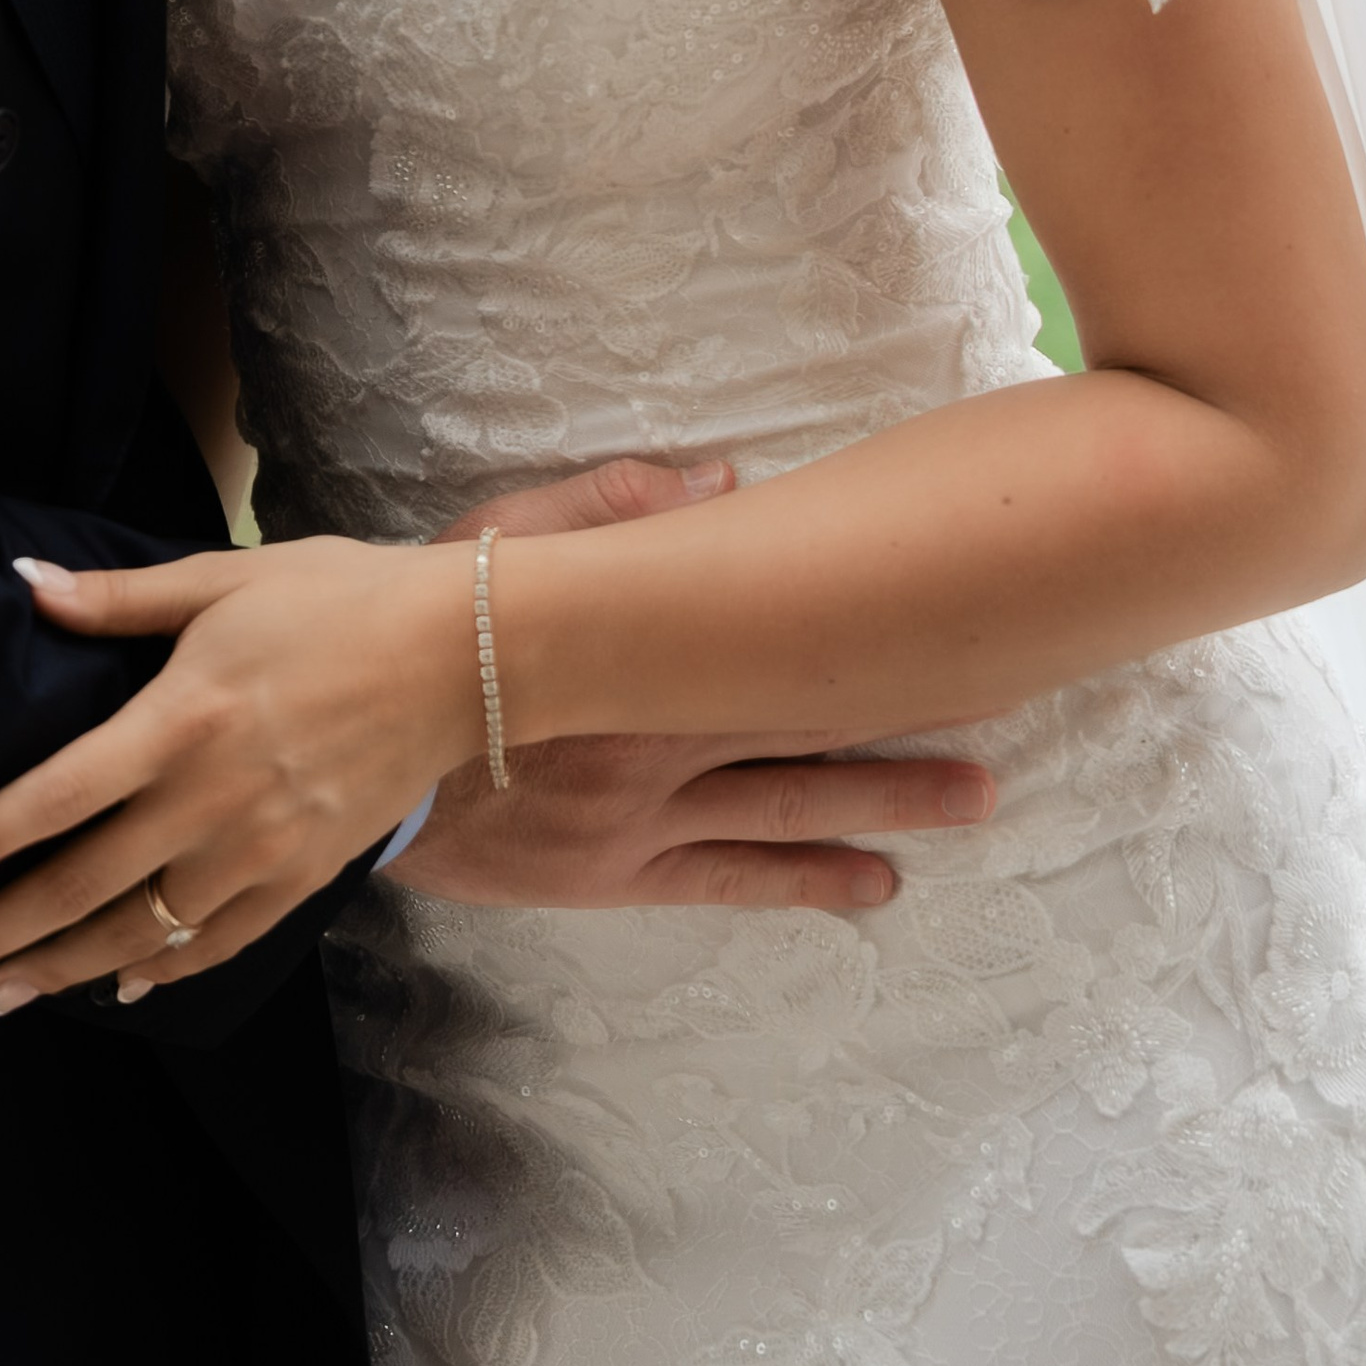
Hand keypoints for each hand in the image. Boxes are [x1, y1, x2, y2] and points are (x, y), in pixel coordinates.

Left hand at [0, 534, 472, 1020]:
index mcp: (180, 720)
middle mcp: (210, 800)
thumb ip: (117, 597)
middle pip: (79, 886)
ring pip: (139, 932)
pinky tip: (117, 984)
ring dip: (59, 969)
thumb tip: (25, 584)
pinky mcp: (302, 876)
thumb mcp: (222, 578)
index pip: (54, 798)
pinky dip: (159, 970)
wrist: (462, 655)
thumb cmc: (338, 597)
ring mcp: (259, 850)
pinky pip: (215, 944)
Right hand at [408, 449, 995, 914]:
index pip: (779, 635)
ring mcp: (644, 815)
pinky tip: (873, 887)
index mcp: (638, 652)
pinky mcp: (618, 872)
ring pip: (788, 807)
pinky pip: (730, 879)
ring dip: (886, 801)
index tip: (951, 610)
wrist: (357, 743)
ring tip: (978, 797)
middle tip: (1008, 703)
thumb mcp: (506, 538)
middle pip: (806, 720)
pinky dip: (806, 882)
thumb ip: (614, 505)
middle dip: (909, 714)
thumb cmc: (433, 625)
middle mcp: (657, 738)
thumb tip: (724, 478)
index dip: (869, 627)